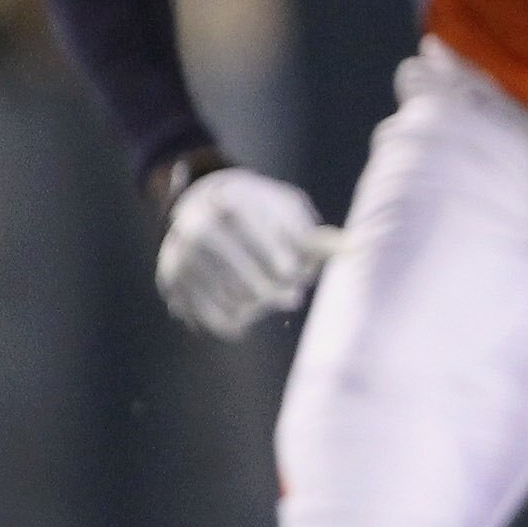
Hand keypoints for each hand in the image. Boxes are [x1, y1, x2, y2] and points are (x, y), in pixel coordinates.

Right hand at [156, 168, 334, 338]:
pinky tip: (245, 314)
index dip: (289, 268)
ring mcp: (182, 257)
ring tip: (266, 298)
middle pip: (256, 286)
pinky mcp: (172, 281)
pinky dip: (234, 322)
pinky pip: (213, 319)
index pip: (274, 257)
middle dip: (279, 293)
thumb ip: (314, 235)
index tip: (295, 271)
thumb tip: (354, 248)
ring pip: (237, 305)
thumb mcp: (286, 210)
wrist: (201, 203)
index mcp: (233, 205)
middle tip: (292, 296)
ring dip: (259, 308)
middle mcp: (200, 229)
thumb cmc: (259, 210)